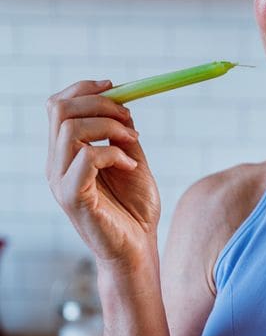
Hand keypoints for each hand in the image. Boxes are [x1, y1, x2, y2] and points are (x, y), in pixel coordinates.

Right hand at [46, 79, 160, 268]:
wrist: (138, 249)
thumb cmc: (134, 209)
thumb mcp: (131, 160)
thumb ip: (121, 134)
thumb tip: (122, 103)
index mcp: (66, 153)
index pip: (58, 106)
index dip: (84, 88)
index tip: (115, 86)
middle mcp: (57, 164)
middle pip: (60, 109)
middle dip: (100, 103)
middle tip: (129, 118)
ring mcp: (61, 181)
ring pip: (70, 129)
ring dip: (110, 127)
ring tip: (133, 142)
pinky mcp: (73, 198)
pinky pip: (86, 159)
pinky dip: (113, 153)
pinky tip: (131, 165)